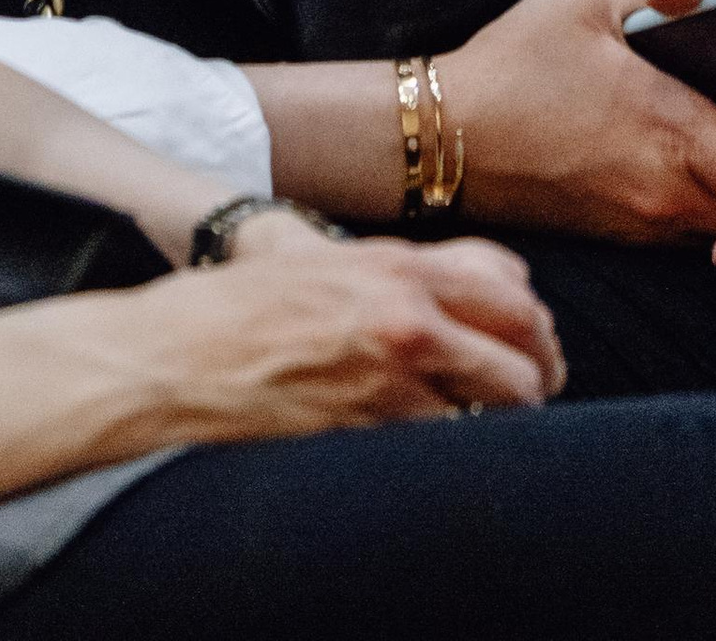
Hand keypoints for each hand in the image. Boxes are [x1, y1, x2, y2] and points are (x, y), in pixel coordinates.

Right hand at [119, 229, 562, 443]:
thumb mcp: (324, 264)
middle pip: (523, 345)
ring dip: (507, 420)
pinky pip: (451, 446)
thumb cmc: (236, 309)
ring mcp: (394, 374)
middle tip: (537, 393)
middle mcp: (406, 311)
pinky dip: (459, 451)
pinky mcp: (373, 429)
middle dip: (540, 373)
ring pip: (502, 404)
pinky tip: (443, 453)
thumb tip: (451, 302)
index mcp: (394, 263)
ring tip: (496, 430)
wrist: (174, 357)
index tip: (531, 340)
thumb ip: (390, 278)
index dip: (531, 318)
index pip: (509, 281)